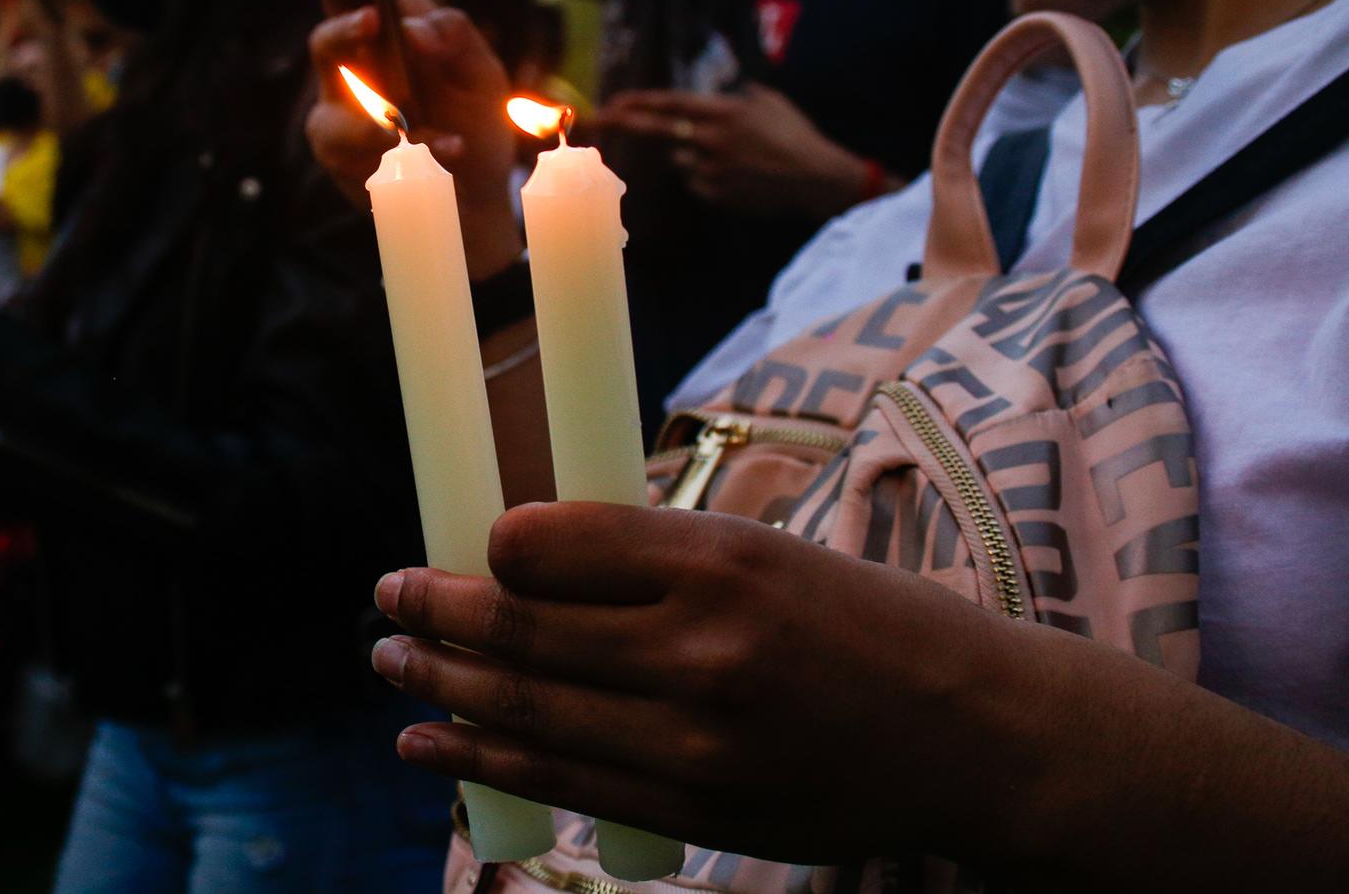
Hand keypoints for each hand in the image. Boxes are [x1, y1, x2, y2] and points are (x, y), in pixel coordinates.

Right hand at [308, 0, 521, 274]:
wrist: (481, 203)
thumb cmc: (477, 125)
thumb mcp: (486, 75)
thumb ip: (459, 40)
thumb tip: (415, 27)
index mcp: (386, 29)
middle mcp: (355, 67)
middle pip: (328, 22)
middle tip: (367, 0)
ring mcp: (345, 115)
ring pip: (336, 91)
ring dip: (366, 82)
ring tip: (393, 81)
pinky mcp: (346, 164)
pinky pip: (366, 150)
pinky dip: (414, 146)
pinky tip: (450, 146)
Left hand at [367, 503, 1041, 866]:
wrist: (973, 738)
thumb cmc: (861, 623)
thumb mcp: (764, 550)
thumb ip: (647, 555)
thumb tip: (516, 554)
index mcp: (721, 560)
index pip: (552, 545)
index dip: (484, 547)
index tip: (452, 543)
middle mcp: (703, 651)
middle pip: (526, 631)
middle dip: (437, 616)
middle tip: (385, 598)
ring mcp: (699, 745)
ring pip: (533, 713)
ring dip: (443, 690)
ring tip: (389, 667)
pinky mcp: (701, 816)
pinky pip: (569, 785)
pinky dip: (488, 764)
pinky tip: (435, 746)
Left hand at [592, 84, 875, 217]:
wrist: (816, 178)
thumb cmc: (796, 135)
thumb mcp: (769, 101)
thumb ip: (739, 94)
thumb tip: (727, 89)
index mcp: (724, 112)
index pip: (669, 104)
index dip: (638, 102)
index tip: (614, 101)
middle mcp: (712, 139)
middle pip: (656, 130)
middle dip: (622, 123)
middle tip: (596, 121)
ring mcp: (712, 169)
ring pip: (680, 160)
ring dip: (690, 154)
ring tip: (730, 155)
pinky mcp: (716, 193)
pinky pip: (696, 182)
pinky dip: (706, 176)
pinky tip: (736, 174)